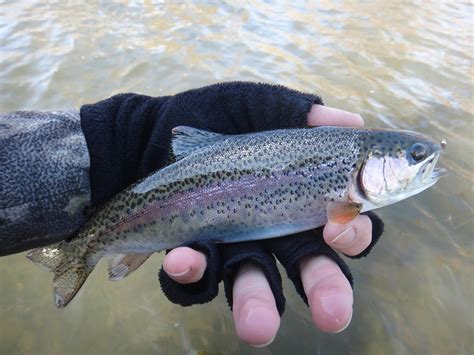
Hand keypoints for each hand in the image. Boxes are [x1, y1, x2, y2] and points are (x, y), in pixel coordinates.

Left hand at [162, 105, 371, 345]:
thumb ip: (298, 113)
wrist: (144, 134)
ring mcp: (232, 248)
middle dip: (325, 293)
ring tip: (258, 328)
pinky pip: (197, 278)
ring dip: (257, 307)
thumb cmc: (206, 118)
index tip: (342, 228)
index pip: (340, 225)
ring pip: (254, 287)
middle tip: (333, 316)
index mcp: (296, 198)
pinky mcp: (193, 258)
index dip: (353, 232)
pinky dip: (192, 272)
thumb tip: (353, 122)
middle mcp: (271, 231)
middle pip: (308, 269)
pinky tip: (182, 257)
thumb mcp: (253, 107)